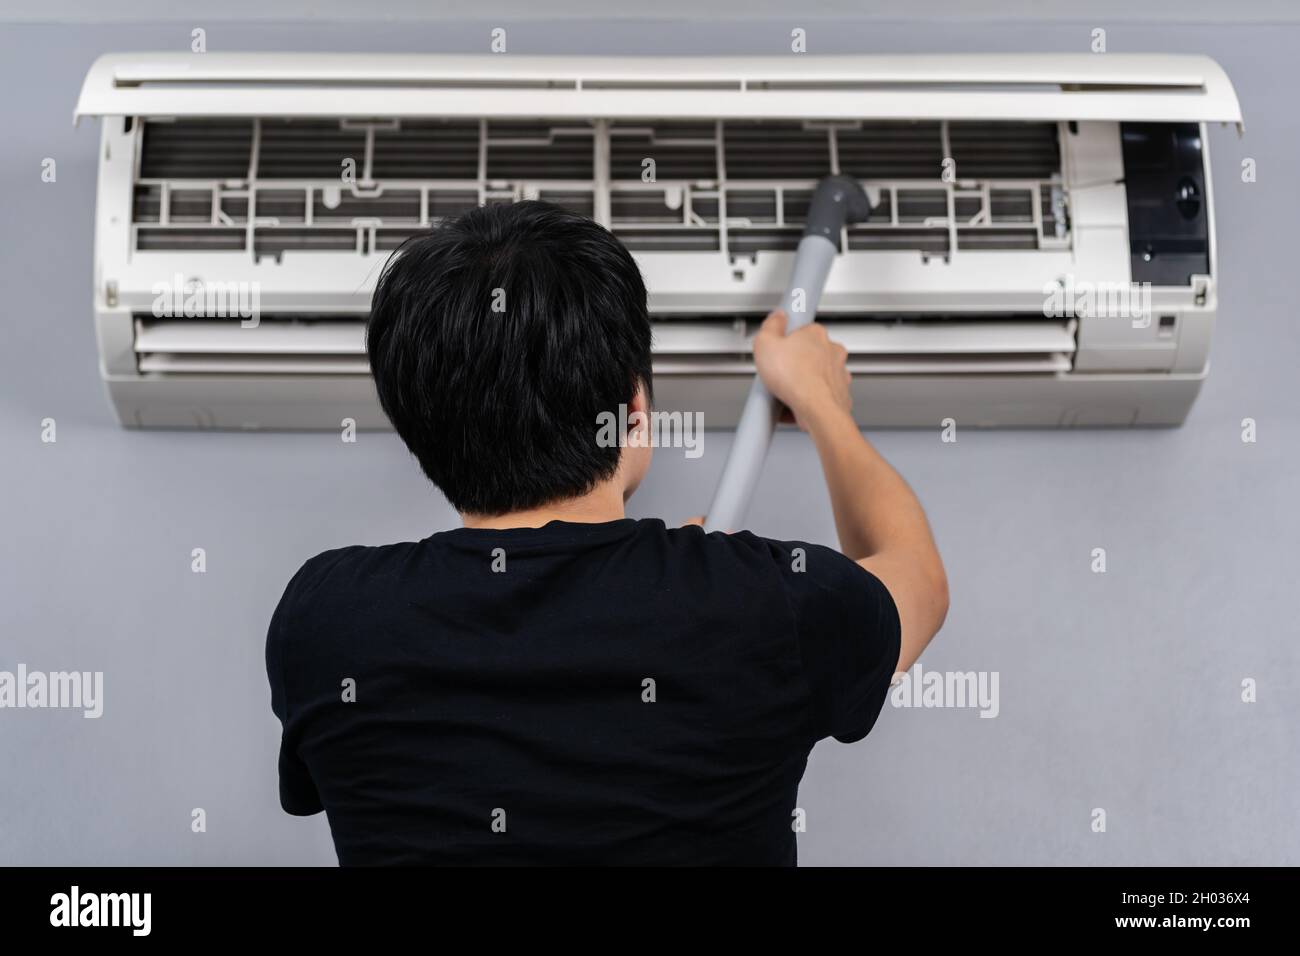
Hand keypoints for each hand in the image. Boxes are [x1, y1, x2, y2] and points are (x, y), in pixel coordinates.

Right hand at [751, 310, 851, 429]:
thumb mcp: (765, 344)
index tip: (777, 349)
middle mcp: (832, 351)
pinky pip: (820, 395)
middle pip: (808, 353)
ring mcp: (838, 373)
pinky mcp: (840, 394)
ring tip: (784, 392)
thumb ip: (770, 326)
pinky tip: (793, 406)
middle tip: (777, 373)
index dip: (785, 341)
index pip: (800, 330)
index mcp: (815, 334)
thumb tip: (776, 317)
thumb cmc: (796, 378)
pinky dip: (809, 401)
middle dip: (794, 364)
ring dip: (801, 383)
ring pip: (816, 375)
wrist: (817, 410)